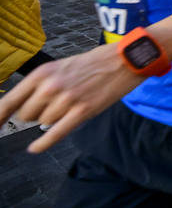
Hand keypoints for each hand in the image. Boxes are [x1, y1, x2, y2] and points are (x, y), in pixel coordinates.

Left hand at [0, 43, 143, 153]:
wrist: (125, 60)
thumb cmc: (93, 63)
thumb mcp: (60, 66)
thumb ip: (40, 86)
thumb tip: (23, 110)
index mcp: (42, 73)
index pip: (9, 101)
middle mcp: (50, 86)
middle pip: (26, 116)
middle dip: (34, 115)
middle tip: (50, 106)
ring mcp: (66, 100)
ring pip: (43, 123)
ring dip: (51, 119)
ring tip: (69, 106)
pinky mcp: (82, 111)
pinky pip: (54, 134)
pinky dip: (42, 144)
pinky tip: (34, 148)